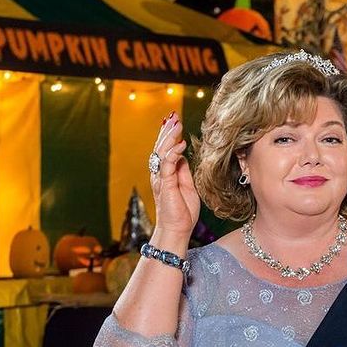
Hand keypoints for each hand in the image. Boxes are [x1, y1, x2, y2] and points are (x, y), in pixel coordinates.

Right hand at [150, 112, 200, 237]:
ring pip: (162, 152)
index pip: (165, 149)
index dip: (169, 134)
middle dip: (167, 130)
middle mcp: (159, 174)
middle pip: (161, 146)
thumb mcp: (187, 186)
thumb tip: (183, 154)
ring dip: (170, 136)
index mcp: (165, 173)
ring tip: (177, 123)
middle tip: (174, 116)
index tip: (175, 121)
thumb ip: (183, 170)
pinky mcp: (165, 184)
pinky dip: (173, 153)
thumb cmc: (183, 212)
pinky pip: (167, 164)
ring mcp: (161, 178)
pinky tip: (181, 144)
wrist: (177, 229)